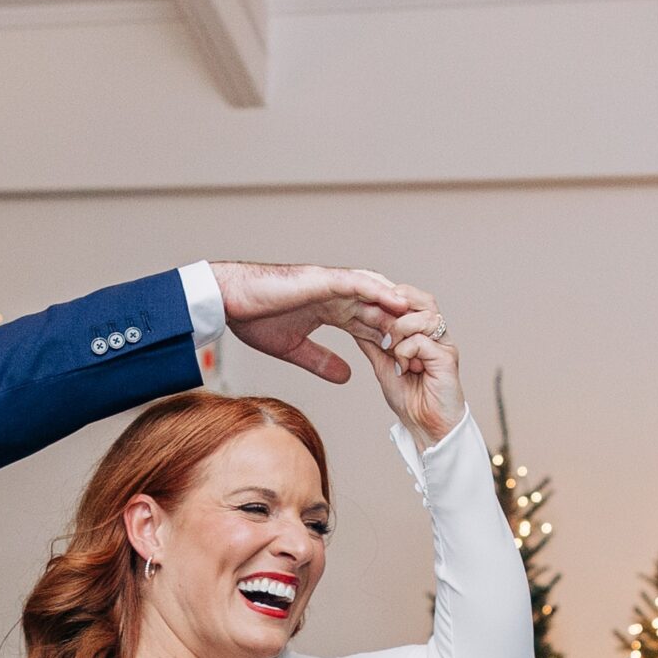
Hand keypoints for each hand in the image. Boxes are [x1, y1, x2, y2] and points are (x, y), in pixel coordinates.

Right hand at [208, 262, 417, 384]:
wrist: (231, 299)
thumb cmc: (254, 319)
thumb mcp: (294, 349)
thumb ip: (321, 361)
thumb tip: (347, 377)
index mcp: (330, 310)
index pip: (367, 326)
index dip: (387, 342)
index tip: (405, 360)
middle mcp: (336, 294)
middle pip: (378, 309)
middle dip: (402, 324)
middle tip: (425, 340)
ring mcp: (331, 284)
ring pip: (375, 293)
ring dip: (398, 305)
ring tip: (422, 318)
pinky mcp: (323, 279)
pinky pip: (358, 283)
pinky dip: (378, 290)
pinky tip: (396, 299)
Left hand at [353, 293, 465, 448]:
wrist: (425, 427)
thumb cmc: (410, 399)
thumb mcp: (383, 365)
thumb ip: (374, 343)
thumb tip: (355, 322)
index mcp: (424, 332)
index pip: (411, 300)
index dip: (389, 299)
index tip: (366, 309)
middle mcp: (437, 334)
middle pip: (423, 299)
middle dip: (397, 305)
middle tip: (376, 319)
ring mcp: (444, 344)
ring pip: (423, 316)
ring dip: (399, 330)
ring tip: (389, 350)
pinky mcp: (447, 357)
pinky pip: (422, 340)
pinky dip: (405, 351)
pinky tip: (402, 368)